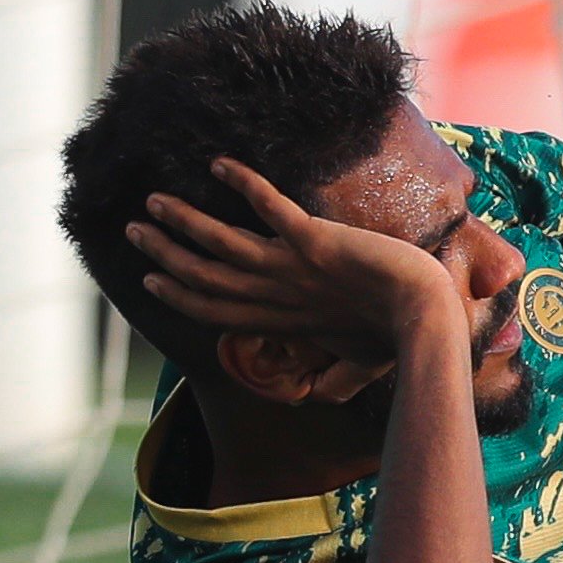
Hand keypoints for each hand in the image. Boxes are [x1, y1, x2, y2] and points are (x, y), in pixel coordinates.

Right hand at [128, 158, 457, 351]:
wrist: (427, 317)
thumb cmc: (402, 340)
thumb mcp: (361, 366)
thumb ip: (335, 380)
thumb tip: (319, 398)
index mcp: (285, 322)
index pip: (220, 311)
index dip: (183, 296)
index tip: (153, 281)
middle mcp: (279, 295)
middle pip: (205, 275)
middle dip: (165, 254)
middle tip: (134, 232)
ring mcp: (293, 268)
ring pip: (220, 242)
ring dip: (184, 220)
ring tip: (153, 201)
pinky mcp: (314, 241)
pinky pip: (269, 207)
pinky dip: (243, 184)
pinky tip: (219, 164)